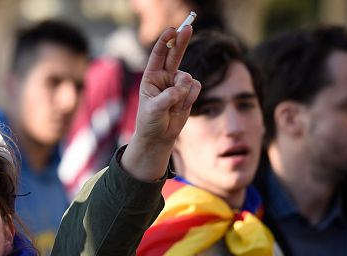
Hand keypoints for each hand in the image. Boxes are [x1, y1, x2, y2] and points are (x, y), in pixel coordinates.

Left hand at [121, 26, 200, 180]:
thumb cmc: (150, 122)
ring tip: (172, 107)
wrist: (159, 137)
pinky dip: (190, 98)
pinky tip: (181, 108)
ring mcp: (178, 83)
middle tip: (188, 27)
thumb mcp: (153, 110)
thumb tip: (183, 86)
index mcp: (151, 76)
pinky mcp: (189, 91)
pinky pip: (196, 88)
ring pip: (188, 79)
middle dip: (181, 41)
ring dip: (183, 93)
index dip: (165, 41)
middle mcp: (165, 77)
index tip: (171, 30)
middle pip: (176, 54)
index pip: (158, 55)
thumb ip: (167, 96)